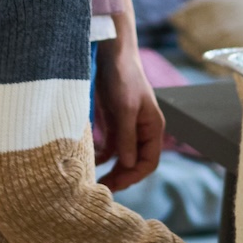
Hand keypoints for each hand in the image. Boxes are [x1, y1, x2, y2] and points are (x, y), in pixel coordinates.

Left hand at [95, 38, 164, 191]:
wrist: (111, 53)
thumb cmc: (124, 77)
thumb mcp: (126, 108)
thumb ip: (127, 137)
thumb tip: (128, 165)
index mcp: (153, 128)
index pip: (149, 162)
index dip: (133, 176)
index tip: (115, 185)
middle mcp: (142, 131)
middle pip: (135, 163)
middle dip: (120, 176)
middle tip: (100, 188)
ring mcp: (127, 127)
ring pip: (121, 157)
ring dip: (110, 169)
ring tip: (93, 180)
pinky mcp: (114, 122)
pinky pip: (110, 147)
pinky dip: (101, 156)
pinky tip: (90, 162)